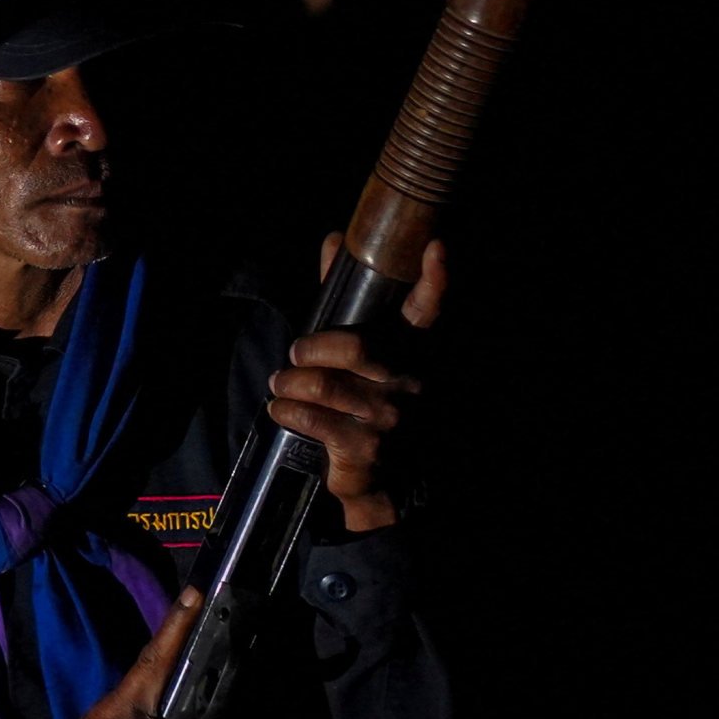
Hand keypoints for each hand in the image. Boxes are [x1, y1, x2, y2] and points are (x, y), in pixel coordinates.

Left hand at [268, 239, 451, 531]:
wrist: (379, 478)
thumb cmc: (364, 401)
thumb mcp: (360, 352)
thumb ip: (346, 297)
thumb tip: (333, 240)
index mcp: (411, 352)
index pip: (427, 311)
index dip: (434, 281)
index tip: (437, 248)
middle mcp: (407, 381)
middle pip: (357, 347)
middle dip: (314, 347)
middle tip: (296, 352)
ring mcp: (389, 416)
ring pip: (325, 384)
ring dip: (291, 382)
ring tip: (281, 383)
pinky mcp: (365, 446)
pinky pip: (312, 418)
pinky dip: (286, 410)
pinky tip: (281, 409)